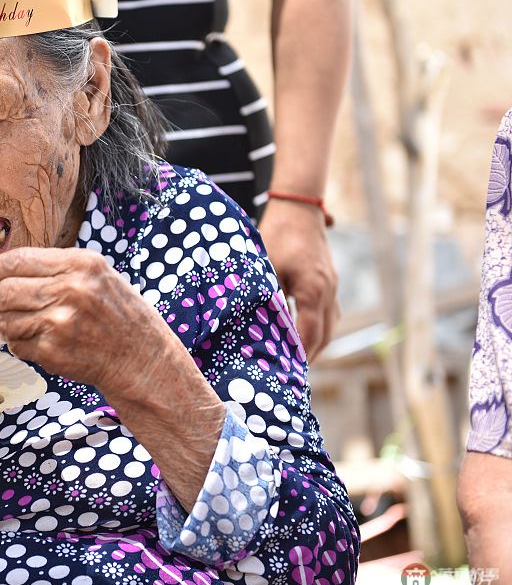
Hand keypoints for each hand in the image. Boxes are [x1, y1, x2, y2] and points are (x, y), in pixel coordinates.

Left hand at [0, 247, 182, 396]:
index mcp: (79, 263)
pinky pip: (16, 346)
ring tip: (9, 331)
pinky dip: (16, 347)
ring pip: (5, 320)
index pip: (15, 259)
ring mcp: (61, 321)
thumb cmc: (117, 316)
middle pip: (3, 290)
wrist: (141, 359)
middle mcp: (70, 289)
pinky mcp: (55, 351)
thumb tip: (2, 270)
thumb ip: (55, 269)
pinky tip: (32, 345)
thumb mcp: (97, 276)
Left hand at [258, 198, 338, 361]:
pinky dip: (318, 329)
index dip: (298, 357)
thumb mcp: (265, 268)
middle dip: (308, 358)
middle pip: (324, 336)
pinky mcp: (329, 282)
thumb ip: (264, 297)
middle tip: (289, 376)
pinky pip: (329, 314)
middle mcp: (328, 292)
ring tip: (295, 362)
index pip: (309, 335)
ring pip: (330, 327)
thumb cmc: (277, 236)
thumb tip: (252, 325)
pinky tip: (302, 336)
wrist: (298, 208)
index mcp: (313, 291)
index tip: (285, 374)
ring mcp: (332, 287)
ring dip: (315, 345)